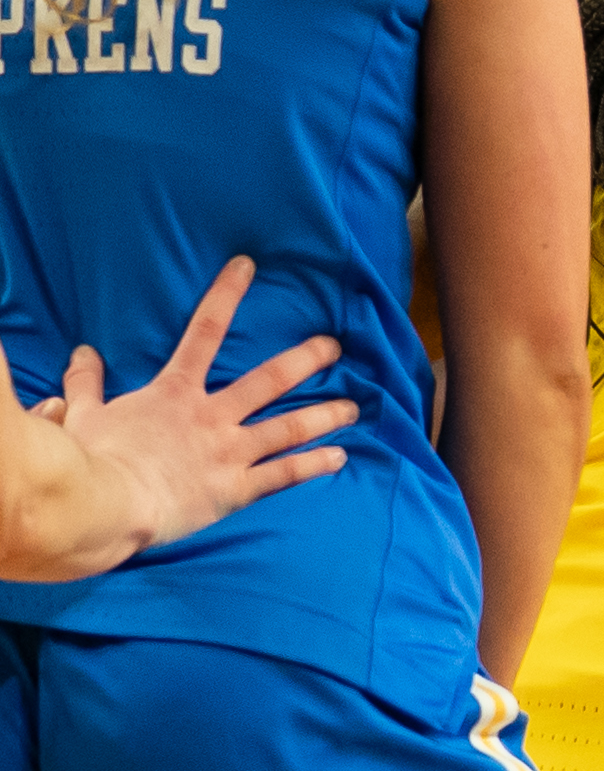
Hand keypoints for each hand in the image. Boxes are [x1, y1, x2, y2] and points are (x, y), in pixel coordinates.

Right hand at [1, 260, 356, 578]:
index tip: (247, 267)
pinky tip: (340, 457)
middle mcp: (211, 416)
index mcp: (174, 392)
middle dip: (304, 360)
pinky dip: (313, 465)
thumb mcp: (82, 413)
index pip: (203, 330)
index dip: (226, 294)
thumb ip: (84, 383)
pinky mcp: (237, 488)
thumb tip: (82, 354)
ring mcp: (229, 451)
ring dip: (323, 415)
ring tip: (353, 407)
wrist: (105, 503)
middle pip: (267, 379)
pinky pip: (284, 475)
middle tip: (334, 346)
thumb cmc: (91, 459)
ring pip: (287, 427)